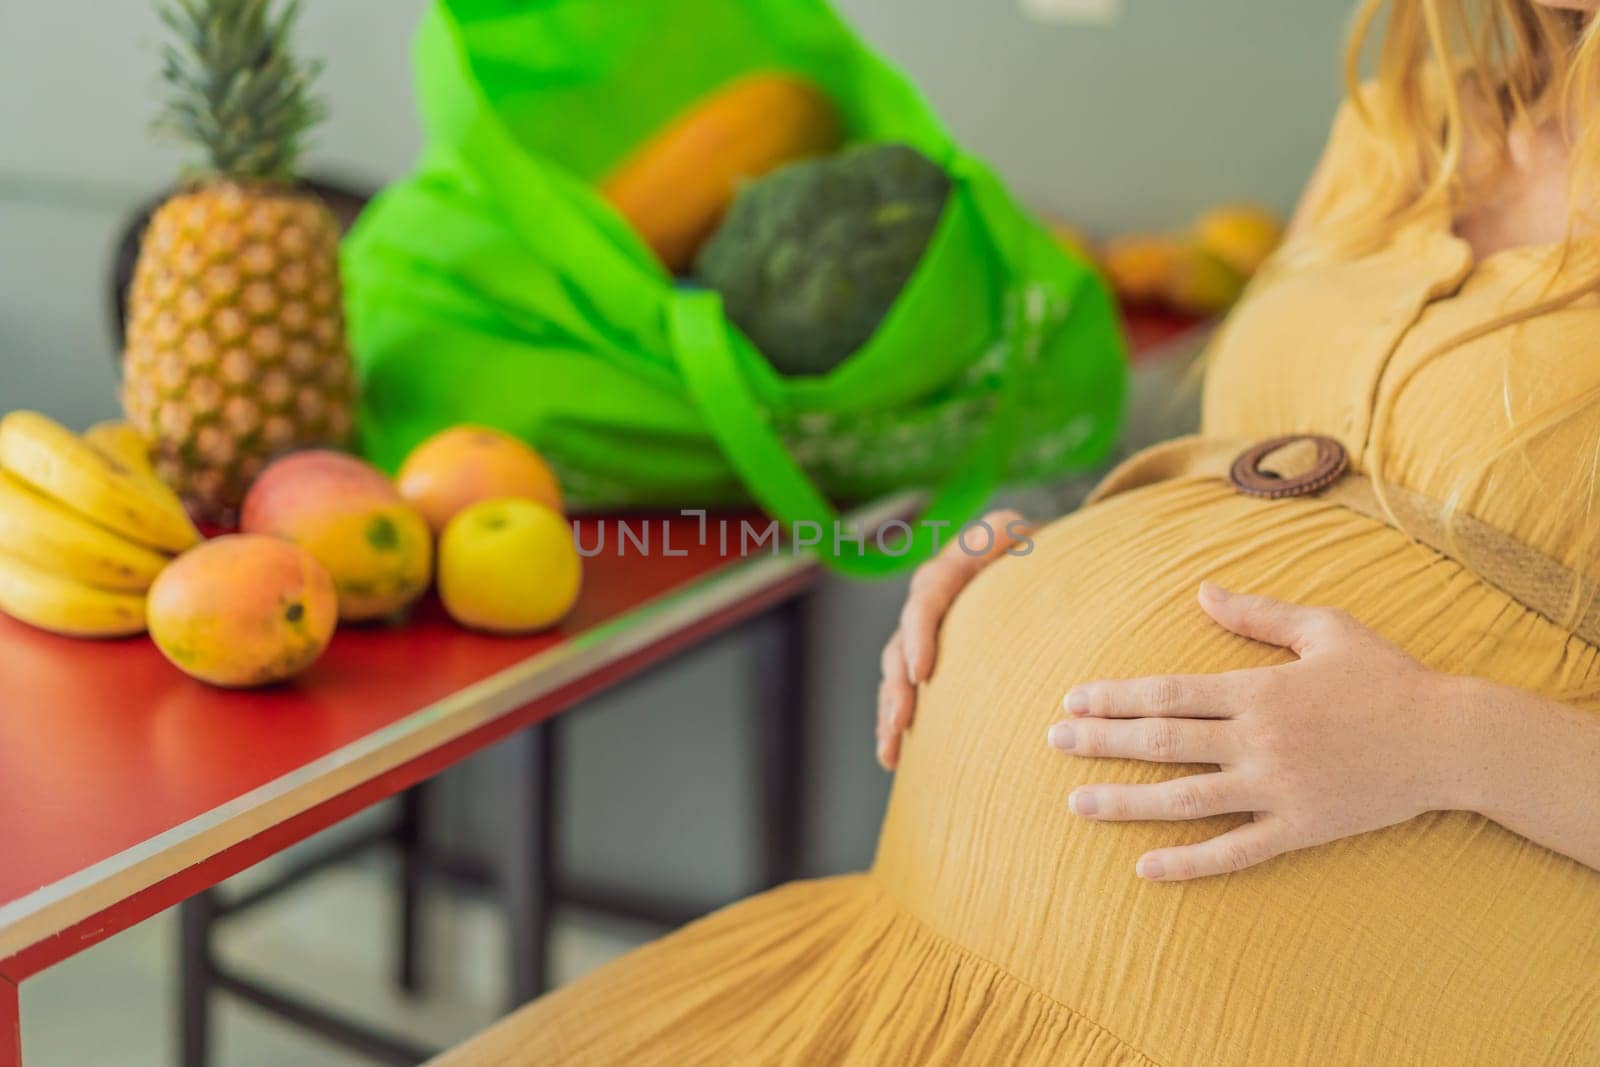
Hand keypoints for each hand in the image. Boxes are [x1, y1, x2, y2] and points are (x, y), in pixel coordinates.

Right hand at [877, 509, 1032, 769]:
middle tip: (902, 722)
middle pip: (903, 637)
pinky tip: (896, 758)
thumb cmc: (1060, 555)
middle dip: (898, 684)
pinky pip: (908, 687)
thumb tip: (1036, 567)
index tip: (923, 674)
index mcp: (961, 560)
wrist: (1055, 560)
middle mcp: (937, 591)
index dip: (919, 634)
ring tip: (892, 751)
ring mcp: (932, 624)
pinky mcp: (935, 654)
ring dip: (892, 710)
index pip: (928, 595)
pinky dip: (900, 721)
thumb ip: (1038, 551)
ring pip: (897, 669)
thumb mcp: (1049, 545)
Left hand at [1049, 583, 1462, 880]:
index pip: (1167, 693)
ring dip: (1125, 802)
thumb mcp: (1324, 628)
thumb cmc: (1387, 676)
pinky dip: (1189, 864)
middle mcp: (1258, 739)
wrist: (1451, 739)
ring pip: (1184, 799)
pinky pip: (1235, 851)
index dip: (1114, 697)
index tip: (1071, 700)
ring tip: (1076, 804)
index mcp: (1258, 689)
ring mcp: (1277, 788)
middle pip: (1162, 741)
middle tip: (1053, 742)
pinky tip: (1145, 869)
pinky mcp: (1300, 829)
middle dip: (1101, 742)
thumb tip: (1201, 591)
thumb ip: (1257, 614)